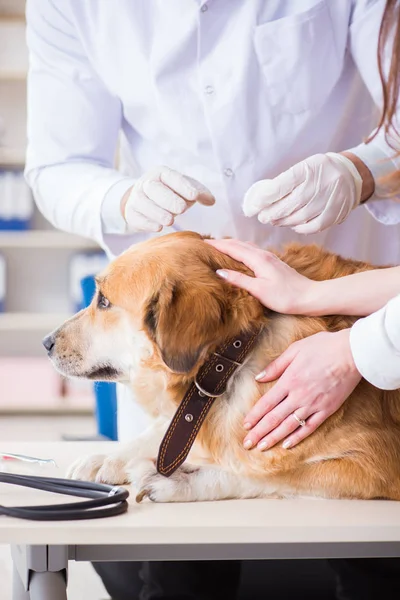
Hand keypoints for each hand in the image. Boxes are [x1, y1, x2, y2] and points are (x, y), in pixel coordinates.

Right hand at [121, 166, 214, 232]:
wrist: (143, 200)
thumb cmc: (170, 193)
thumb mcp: (186, 189)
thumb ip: (200, 193)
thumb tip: (211, 201)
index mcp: (161, 173)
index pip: (171, 176)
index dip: (182, 186)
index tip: (194, 196)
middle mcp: (147, 183)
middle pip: (154, 189)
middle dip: (169, 199)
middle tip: (181, 209)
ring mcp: (136, 197)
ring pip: (144, 203)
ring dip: (158, 212)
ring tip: (170, 220)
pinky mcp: (131, 212)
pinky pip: (137, 217)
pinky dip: (147, 223)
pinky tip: (158, 226)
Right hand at [207, 238, 315, 313]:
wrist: (310, 297)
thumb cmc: (286, 297)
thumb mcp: (259, 290)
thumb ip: (239, 279)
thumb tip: (219, 272)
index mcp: (258, 259)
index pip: (232, 248)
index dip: (216, 245)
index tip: (202, 243)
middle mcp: (263, 254)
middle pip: (238, 244)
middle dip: (221, 242)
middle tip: (206, 243)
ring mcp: (269, 257)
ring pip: (246, 246)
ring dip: (231, 244)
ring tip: (219, 247)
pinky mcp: (273, 263)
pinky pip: (252, 251)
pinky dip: (241, 249)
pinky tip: (240, 255)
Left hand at [242, 330, 361, 450]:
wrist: (352, 353)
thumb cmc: (324, 347)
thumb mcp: (295, 349)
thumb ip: (276, 366)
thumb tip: (259, 377)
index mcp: (289, 380)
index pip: (266, 403)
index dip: (254, 416)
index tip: (245, 425)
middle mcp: (299, 396)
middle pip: (274, 418)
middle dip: (259, 432)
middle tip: (247, 443)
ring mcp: (313, 405)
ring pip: (289, 425)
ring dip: (274, 438)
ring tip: (262, 447)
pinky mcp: (327, 410)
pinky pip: (309, 427)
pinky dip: (297, 437)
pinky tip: (287, 445)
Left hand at [243, 153, 365, 233]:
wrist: (351, 174)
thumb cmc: (319, 171)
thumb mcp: (303, 168)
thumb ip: (284, 183)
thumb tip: (260, 201)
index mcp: (307, 169)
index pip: (279, 186)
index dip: (263, 199)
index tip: (252, 207)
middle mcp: (319, 184)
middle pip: (288, 205)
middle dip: (271, 214)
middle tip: (262, 217)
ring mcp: (329, 200)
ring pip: (298, 218)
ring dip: (282, 222)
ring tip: (275, 221)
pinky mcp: (335, 213)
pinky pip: (313, 226)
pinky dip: (300, 228)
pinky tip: (293, 225)